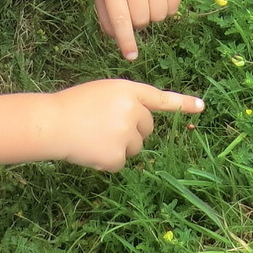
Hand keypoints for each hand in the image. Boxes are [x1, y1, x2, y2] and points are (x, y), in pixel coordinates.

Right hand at [43, 78, 203, 171]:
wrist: (51, 123)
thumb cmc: (73, 106)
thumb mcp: (103, 93)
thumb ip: (126, 102)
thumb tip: (143, 123)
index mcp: (127, 90)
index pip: (160, 98)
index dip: (182, 103)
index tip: (201, 107)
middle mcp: (132, 110)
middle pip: (147, 128)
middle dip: (132, 130)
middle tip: (104, 126)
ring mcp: (126, 134)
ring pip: (136, 147)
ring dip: (121, 146)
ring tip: (95, 137)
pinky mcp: (118, 155)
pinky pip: (122, 162)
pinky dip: (109, 160)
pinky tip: (92, 150)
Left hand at [93, 0, 182, 60]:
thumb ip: (106, 15)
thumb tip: (119, 39)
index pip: (120, 19)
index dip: (126, 40)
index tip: (131, 56)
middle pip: (141, 20)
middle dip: (138, 21)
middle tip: (134, 7)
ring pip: (158, 16)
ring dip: (152, 16)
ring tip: (145, 0)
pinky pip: (173, 8)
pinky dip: (166, 9)